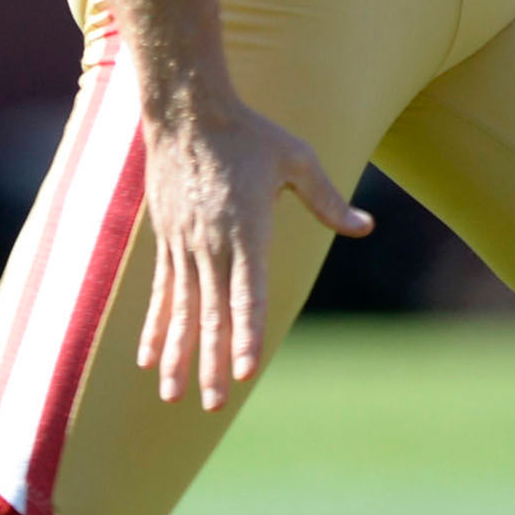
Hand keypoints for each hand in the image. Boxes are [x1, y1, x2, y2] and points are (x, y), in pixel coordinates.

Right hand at [92, 0, 367, 411]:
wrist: (186, 109)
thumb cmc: (249, 133)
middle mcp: (212, 246)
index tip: (244, 372)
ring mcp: (185, 246)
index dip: (246, 335)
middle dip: (211, 363)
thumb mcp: (297, 160)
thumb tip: (367, 226)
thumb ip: (329, 199)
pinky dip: (156, 328)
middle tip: (212, 405)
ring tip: (170, 397)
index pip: (248, 294)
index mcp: (246, 231)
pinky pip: (162, 294)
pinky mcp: (168, 242)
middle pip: (212, 314)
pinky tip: (148, 360)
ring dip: (178, 356)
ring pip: (183, 312)